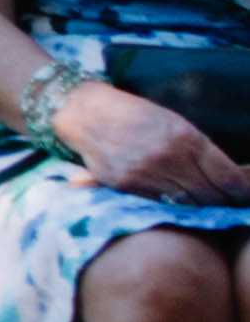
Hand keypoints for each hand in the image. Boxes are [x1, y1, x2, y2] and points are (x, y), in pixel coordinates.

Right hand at [55, 81, 249, 202]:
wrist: (87, 114)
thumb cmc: (135, 115)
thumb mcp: (173, 123)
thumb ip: (197, 149)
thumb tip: (224, 176)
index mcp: (186, 137)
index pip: (226, 176)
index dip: (241, 191)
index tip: (245, 196)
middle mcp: (169, 158)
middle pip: (209, 194)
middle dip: (223, 202)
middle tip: (229, 205)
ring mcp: (147, 173)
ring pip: (187, 203)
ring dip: (199, 207)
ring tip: (207, 207)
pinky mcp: (127, 186)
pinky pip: (160, 204)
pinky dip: (172, 206)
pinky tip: (178, 204)